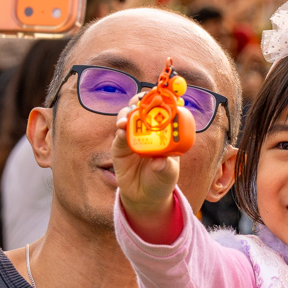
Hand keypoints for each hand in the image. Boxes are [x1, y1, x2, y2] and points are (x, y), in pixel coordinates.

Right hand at [111, 104, 181, 235]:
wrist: (145, 196)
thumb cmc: (162, 180)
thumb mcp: (168, 174)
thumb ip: (165, 167)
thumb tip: (159, 162)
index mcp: (164, 132)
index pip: (163, 110)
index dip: (163, 99)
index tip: (163, 91)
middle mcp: (147, 130)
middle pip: (143, 108)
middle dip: (143, 99)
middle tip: (143, 98)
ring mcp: (133, 136)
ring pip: (129, 117)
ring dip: (128, 112)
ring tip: (129, 116)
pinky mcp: (120, 146)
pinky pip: (120, 135)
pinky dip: (120, 129)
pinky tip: (122, 128)